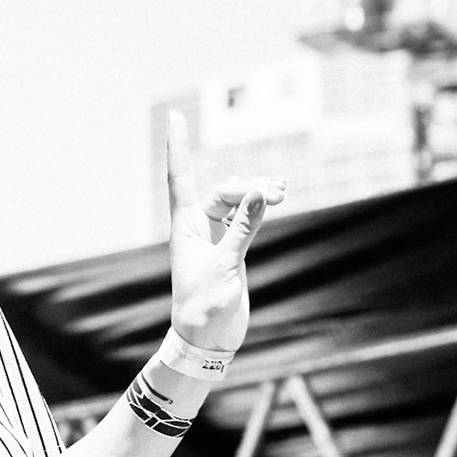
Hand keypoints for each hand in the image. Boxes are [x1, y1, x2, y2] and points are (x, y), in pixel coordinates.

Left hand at [163, 111, 283, 351]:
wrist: (205, 340)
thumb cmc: (204, 306)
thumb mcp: (227, 264)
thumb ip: (245, 228)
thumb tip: (261, 192)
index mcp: (184, 227)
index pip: (181, 177)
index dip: (179, 146)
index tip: (174, 116)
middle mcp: (196, 228)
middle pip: (223, 191)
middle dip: (250, 187)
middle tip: (280, 192)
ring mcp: (213, 238)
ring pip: (236, 204)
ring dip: (258, 195)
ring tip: (283, 191)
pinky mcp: (230, 250)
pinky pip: (244, 219)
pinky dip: (259, 208)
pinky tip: (272, 197)